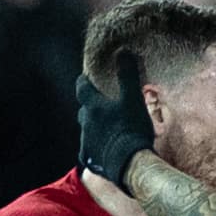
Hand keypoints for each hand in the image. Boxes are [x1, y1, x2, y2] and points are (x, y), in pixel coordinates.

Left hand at [75, 52, 153, 192]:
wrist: (130, 163)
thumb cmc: (131, 128)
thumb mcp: (133, 99)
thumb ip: (127, 76)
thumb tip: (123, 52)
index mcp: (94, 106)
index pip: (82, 88)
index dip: (84, 82)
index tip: (86, 79)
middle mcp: (86, 123)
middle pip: (84, 111)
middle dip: (90, 107)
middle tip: (100, 105)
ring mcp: (87, 142)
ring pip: (87, 131)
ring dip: (94, 128)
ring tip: (107, 129)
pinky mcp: (91, 159)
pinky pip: (90, 151)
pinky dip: (96, 148)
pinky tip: (105, 150)